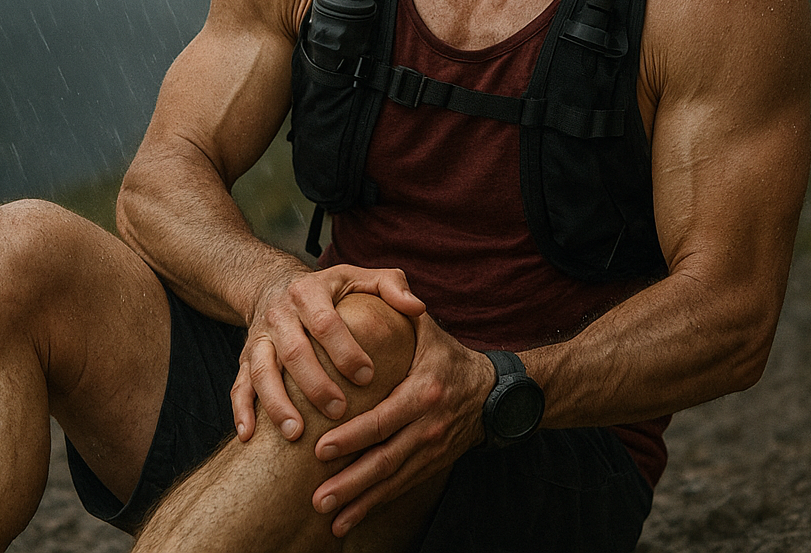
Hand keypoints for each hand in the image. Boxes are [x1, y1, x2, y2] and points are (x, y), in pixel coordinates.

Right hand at [232, 264, 424, 444]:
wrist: (274, 285)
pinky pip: (238, 385)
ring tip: (295, 433)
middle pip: (293, 351)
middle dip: (315, 384)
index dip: (345, 350)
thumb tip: (417, 307)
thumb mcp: (359, 277)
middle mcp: (279, 314)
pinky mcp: (244, 358)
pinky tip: (249, 437)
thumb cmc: (330, 290)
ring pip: (261, 372)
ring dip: (276, 404)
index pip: (326, 323)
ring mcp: (258, 338)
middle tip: (339, 411)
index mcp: (309, 293)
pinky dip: (241, 411)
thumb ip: (391, 286)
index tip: (368, 376)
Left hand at [310, 314, 495, 536]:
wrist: (494, 393)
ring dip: (359, 501)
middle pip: (385, 459)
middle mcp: (428, 426)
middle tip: (317, 496)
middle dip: (350, 481)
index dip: (352, 436)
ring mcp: (432, 450)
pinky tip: (347, 520)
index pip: (383, 418)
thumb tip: (379, 289)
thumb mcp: (427, 330)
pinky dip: (374, 506)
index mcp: (423, 391)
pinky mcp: (431, 465)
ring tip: (328, 516)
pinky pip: (400, 489)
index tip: (320, 448)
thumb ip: (400, 309)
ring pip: (392, 480)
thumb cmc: (447, 356)